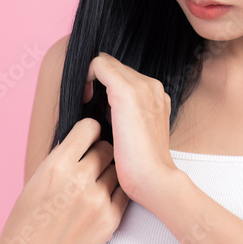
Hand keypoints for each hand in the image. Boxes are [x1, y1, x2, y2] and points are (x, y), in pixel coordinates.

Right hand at [0, 117, 127, 243]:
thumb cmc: (26, 227)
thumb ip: (61, 159)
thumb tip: (82, 140)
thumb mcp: (35, 182)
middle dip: (100, 152)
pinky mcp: (110, 220)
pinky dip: (115, 192)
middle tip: (91, 163)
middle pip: (106, 147)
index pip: (88, 128)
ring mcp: (97, 200)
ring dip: (108, 173)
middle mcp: (78, 180)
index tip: (88, 136)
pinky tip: (101, 198)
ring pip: (116, 169)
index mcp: (56, 166)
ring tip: (93, 184)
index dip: (89, 131)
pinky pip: (123, 192)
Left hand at [83, 52, 177, 209]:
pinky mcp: (127, 91)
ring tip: (88, 104)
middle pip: (114, 66)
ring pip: (106, 63)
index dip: (105, 85)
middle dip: (98, 80)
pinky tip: (86, 98)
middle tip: (88, 104)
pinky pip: (99, 65)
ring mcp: (143, 86)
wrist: (155, 181)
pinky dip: (87, 76)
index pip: (123, 75)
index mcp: (156, 96)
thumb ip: (126, 117)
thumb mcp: (135, 135)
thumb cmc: (140, 167)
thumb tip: (103, 111)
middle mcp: (152, 86)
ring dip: (93, 79)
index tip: (94, 107)